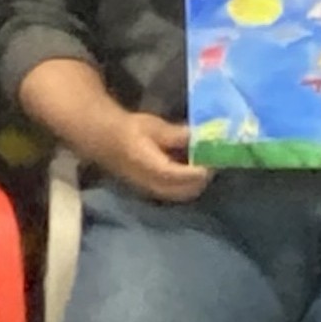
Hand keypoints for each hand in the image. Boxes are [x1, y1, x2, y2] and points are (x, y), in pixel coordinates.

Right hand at [93, 111, 211, 203]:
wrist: (105, 140)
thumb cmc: (129, 130)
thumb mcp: (154, 126)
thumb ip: (177, 135)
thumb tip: (199, 136)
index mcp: (151, 167)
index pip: (182, 176)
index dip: (201, 170)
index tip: (215, 159)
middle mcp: (152, 184)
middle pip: (186, 190)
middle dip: (202, 179)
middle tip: (213, 162)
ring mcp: (151, 190)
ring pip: (181, 194)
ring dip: (195, 183)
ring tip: (203, 164)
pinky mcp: (152, 190)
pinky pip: (175, 193)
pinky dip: (186, 184)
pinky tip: (190, 168)